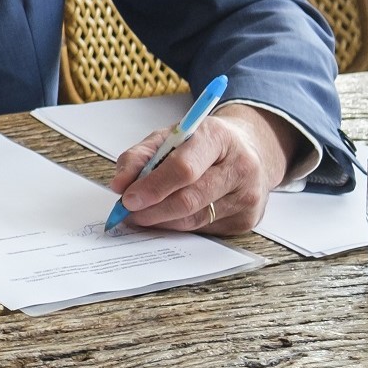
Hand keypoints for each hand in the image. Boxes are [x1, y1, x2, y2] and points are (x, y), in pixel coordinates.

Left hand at [108, 104, 297, 235]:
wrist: (248, 151)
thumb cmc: (202, 144)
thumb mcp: (169, 137)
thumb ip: (140, 157)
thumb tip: (119, 185)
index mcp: (218, 138)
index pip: (183, 168)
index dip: (153, 186)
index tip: (127, 198)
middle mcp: (240, 167)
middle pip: (189, 199)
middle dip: (152, 210)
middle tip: (128, 213)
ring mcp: (248, 196)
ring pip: (195, 219)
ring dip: (162, 220)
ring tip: (142, 214)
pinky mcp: (247, 219)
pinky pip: (204, 229)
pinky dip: (180, 225)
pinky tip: (170, 216)